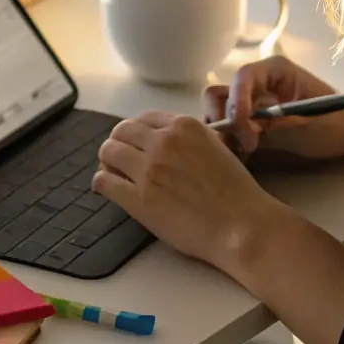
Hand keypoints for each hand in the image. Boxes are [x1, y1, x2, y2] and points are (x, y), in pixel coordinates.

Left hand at [93, 111, 282, 273]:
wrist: (241, 225)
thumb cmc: (235, 191)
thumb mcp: (216, 147)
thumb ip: (188, 139)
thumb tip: (165, 140)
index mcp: (183, 126)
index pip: (144, 118)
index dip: (137, 132)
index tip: (137, 144)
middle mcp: (162, 141)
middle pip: (121, 131)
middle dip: (119, 143)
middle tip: (121, 159)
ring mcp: (148, 169)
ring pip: (107, 151)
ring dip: (108, 161)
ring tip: (114, 173)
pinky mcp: (138, 199)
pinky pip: (103, 181)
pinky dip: (102, 183)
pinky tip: (110, 189)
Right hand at [203, 55, 343, 160]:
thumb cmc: (336, 121)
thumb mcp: (307, 122)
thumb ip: (274, 123)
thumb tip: (243, 130)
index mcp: (273, 71)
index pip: (242, 79)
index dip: (236, 102)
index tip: (244, 130)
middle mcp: (258, 84)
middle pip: (221, 94)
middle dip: (222, 119)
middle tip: (242, 145)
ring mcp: (252, 103)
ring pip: (219, 113)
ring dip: (223, 134)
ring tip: (240, 154)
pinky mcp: (252, 123)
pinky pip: (229, 131)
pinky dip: (229, 144)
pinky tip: (243, 159)